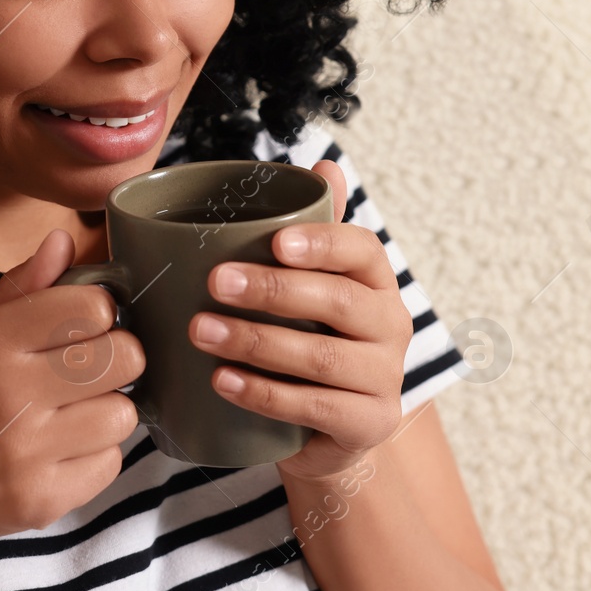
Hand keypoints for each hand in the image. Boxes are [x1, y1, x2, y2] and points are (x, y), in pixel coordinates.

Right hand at [0, 228, 147, 541]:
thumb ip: (19, 289)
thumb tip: (63, 240)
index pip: (91, 307)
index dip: (98, 314)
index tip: (85, 328)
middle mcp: (7, 391)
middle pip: (123, 356)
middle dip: (117, 360)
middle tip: (91, 370)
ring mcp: (26, 449)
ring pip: (123, 413)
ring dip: (105, 413)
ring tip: (73, 415)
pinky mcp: (43, 497)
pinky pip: (110, 464)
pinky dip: (94, 458)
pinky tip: (61, 453)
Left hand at [185, 158, 411, 484]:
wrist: (326, 426)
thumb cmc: (307, 337)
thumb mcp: (306, 283)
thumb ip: (310, 228)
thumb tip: (324, 163)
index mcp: (375, 281)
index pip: (363, 250)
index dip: (323, 243)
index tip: (274, 241)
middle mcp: (391, 326)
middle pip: (340, 302)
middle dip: (274, 289)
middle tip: (214, 281)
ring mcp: (385, 379)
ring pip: (324, 357)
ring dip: (256, 341)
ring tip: (199, 331)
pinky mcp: (368, 424)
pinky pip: (316, 407)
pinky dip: (264, 394)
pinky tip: (221, 380)